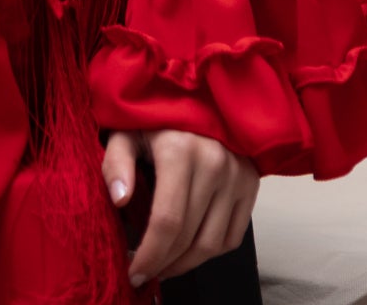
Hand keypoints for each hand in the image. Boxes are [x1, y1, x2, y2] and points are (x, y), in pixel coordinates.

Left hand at [103, 126, 258, 287]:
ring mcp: (236, 175)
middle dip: (164, 263)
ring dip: (187, 263)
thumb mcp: (127, 131)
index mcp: (179, 150)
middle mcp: (213, 163)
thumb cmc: (156, 115)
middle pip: (189, 237)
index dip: (150, 255)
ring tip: (165, 265)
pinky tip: (190, 249)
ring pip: (212, 243)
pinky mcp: (250, 183)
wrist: (198, 93)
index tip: (135, 273)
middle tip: (146, 272)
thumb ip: (116, 163)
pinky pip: (232, 235)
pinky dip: (210, 251)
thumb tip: (119, 200)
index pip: (167, 222)